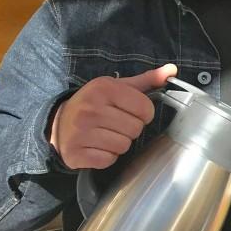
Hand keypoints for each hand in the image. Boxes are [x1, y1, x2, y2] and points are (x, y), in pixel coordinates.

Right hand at [50, 64, 177, 169]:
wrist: (58, 123)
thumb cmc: (94, 104)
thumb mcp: (117, 87)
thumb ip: (147, 80)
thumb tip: (172, 70)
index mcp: (104, 88)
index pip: (146, 109)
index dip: (143, 114)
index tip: (131, 112)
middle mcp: (90, 109)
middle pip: (136, 129)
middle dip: (130, 129)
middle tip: (115, 124)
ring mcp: (81, 132)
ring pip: (123, 146)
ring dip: (118, 143)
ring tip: (105, 134)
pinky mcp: (75, 153)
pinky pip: (108, 160)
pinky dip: (106, 156)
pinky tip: (96, 146)